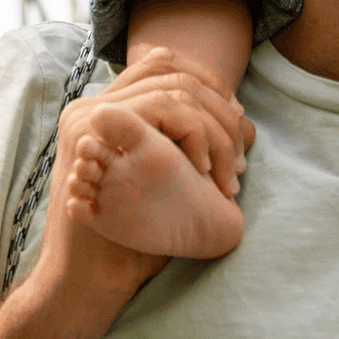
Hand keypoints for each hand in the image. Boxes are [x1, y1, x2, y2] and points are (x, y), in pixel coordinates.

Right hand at [38, 48, 253, 288]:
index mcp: (105, 108)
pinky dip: (196, 132)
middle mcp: (93, 105)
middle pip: (175, 73)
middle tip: (241, 156)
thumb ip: (199, 148)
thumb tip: (248, 126)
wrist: (93, 276)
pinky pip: (162, 107)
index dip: (209, 81)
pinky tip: (206, 169)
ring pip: (175, 89)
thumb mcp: (173, 182)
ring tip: (229, 171)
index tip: (236, 118)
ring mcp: (90, 117)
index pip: (161, 62)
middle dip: (222, 110)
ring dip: (215, 127)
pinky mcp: (93, 134)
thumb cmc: (135, 236)